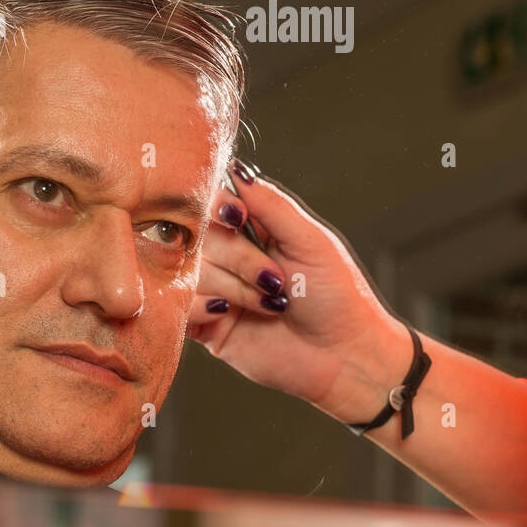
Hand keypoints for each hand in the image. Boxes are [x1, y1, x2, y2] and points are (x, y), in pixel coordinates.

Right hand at [188, 162, 412, 422]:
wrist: (346, 358)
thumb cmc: (338, 296)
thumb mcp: (311, 241)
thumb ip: (272, 205)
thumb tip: (237, 168)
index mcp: (255, 229)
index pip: (214, 201)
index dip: (218, 206)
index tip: (237, 217)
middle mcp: (230, 256)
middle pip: (200, 236)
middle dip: (239, 257)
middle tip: (275, 280)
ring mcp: (217, 289)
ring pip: (191, 271)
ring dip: (232, 287)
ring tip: (269, 305)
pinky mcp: (208, 325)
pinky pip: (181, 306)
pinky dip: (201, 307)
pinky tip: (229, 315)